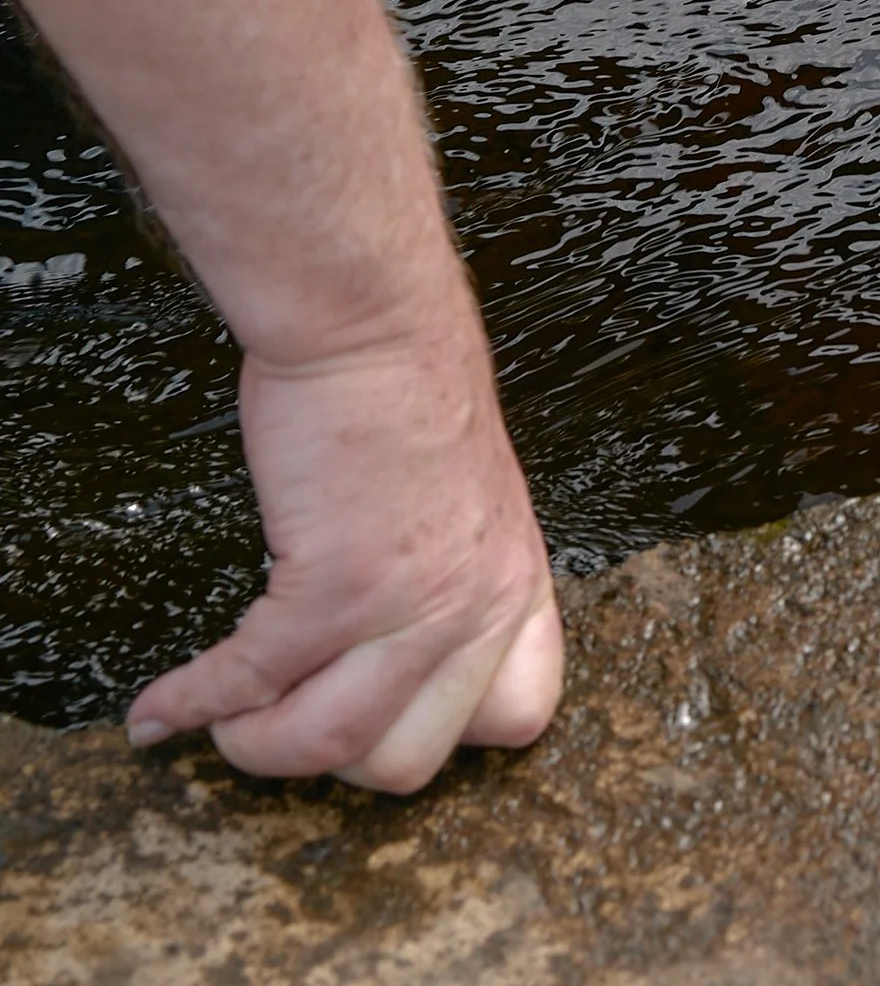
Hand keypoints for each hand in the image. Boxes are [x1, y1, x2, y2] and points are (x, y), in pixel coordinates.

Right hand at [126, 292, 560, 792]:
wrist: (373, 322)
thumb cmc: (408, 388)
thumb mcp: (471, 496)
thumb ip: (455, 569)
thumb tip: (401, 632)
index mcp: (514, 582)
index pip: (517, 716)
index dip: (444, 734)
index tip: (385, 719)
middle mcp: (474, 605)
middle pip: (406, 760)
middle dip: (331, 757)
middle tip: (285, 718)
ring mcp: (406, 604)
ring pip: (327, 743)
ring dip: (257, 743)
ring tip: (224, 719)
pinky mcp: (331, 586)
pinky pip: (250, 681)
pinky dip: (192, 703)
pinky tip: (160, 708)